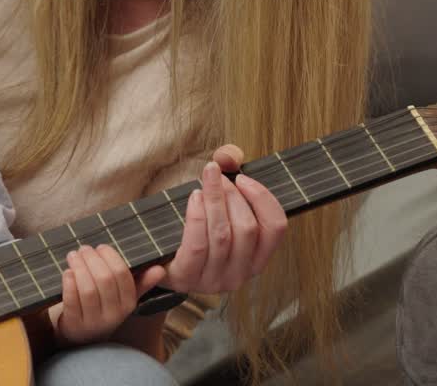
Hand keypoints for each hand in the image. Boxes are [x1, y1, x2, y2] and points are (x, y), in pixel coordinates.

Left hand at [53, 245, 165, 345]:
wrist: (82, 335)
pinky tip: (67, 272)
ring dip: (79, 267)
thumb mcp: (124, 298)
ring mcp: (93, 321)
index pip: (122, 275)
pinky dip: (69, 283)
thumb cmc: (104, 308)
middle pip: (104, 279)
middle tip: (84, 249)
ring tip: (73, 256)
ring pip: (88, 289)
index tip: (101, 247)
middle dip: (92, 259)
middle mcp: (113, 315)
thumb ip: (141, 283)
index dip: (110, 257)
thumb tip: (161, 270)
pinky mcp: (74, 324)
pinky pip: (72, 300)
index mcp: (128, 304)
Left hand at [162, 144, 287, 293]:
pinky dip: (196, 217)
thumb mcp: (217, 206)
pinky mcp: (188, 278)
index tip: (243, 178)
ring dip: (214, 201)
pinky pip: (197, 245)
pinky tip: (193, 198)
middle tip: (215, 177)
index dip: (263, 198)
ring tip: (204, 183)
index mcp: (257, 259)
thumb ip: (228, 174)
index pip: (276, 228)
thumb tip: (228, 156)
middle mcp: (240, 274)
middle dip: (231, 195)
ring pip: (221, 235)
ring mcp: (214, 280)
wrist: (160, 261)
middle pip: (246, 228)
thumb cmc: (195, 232)